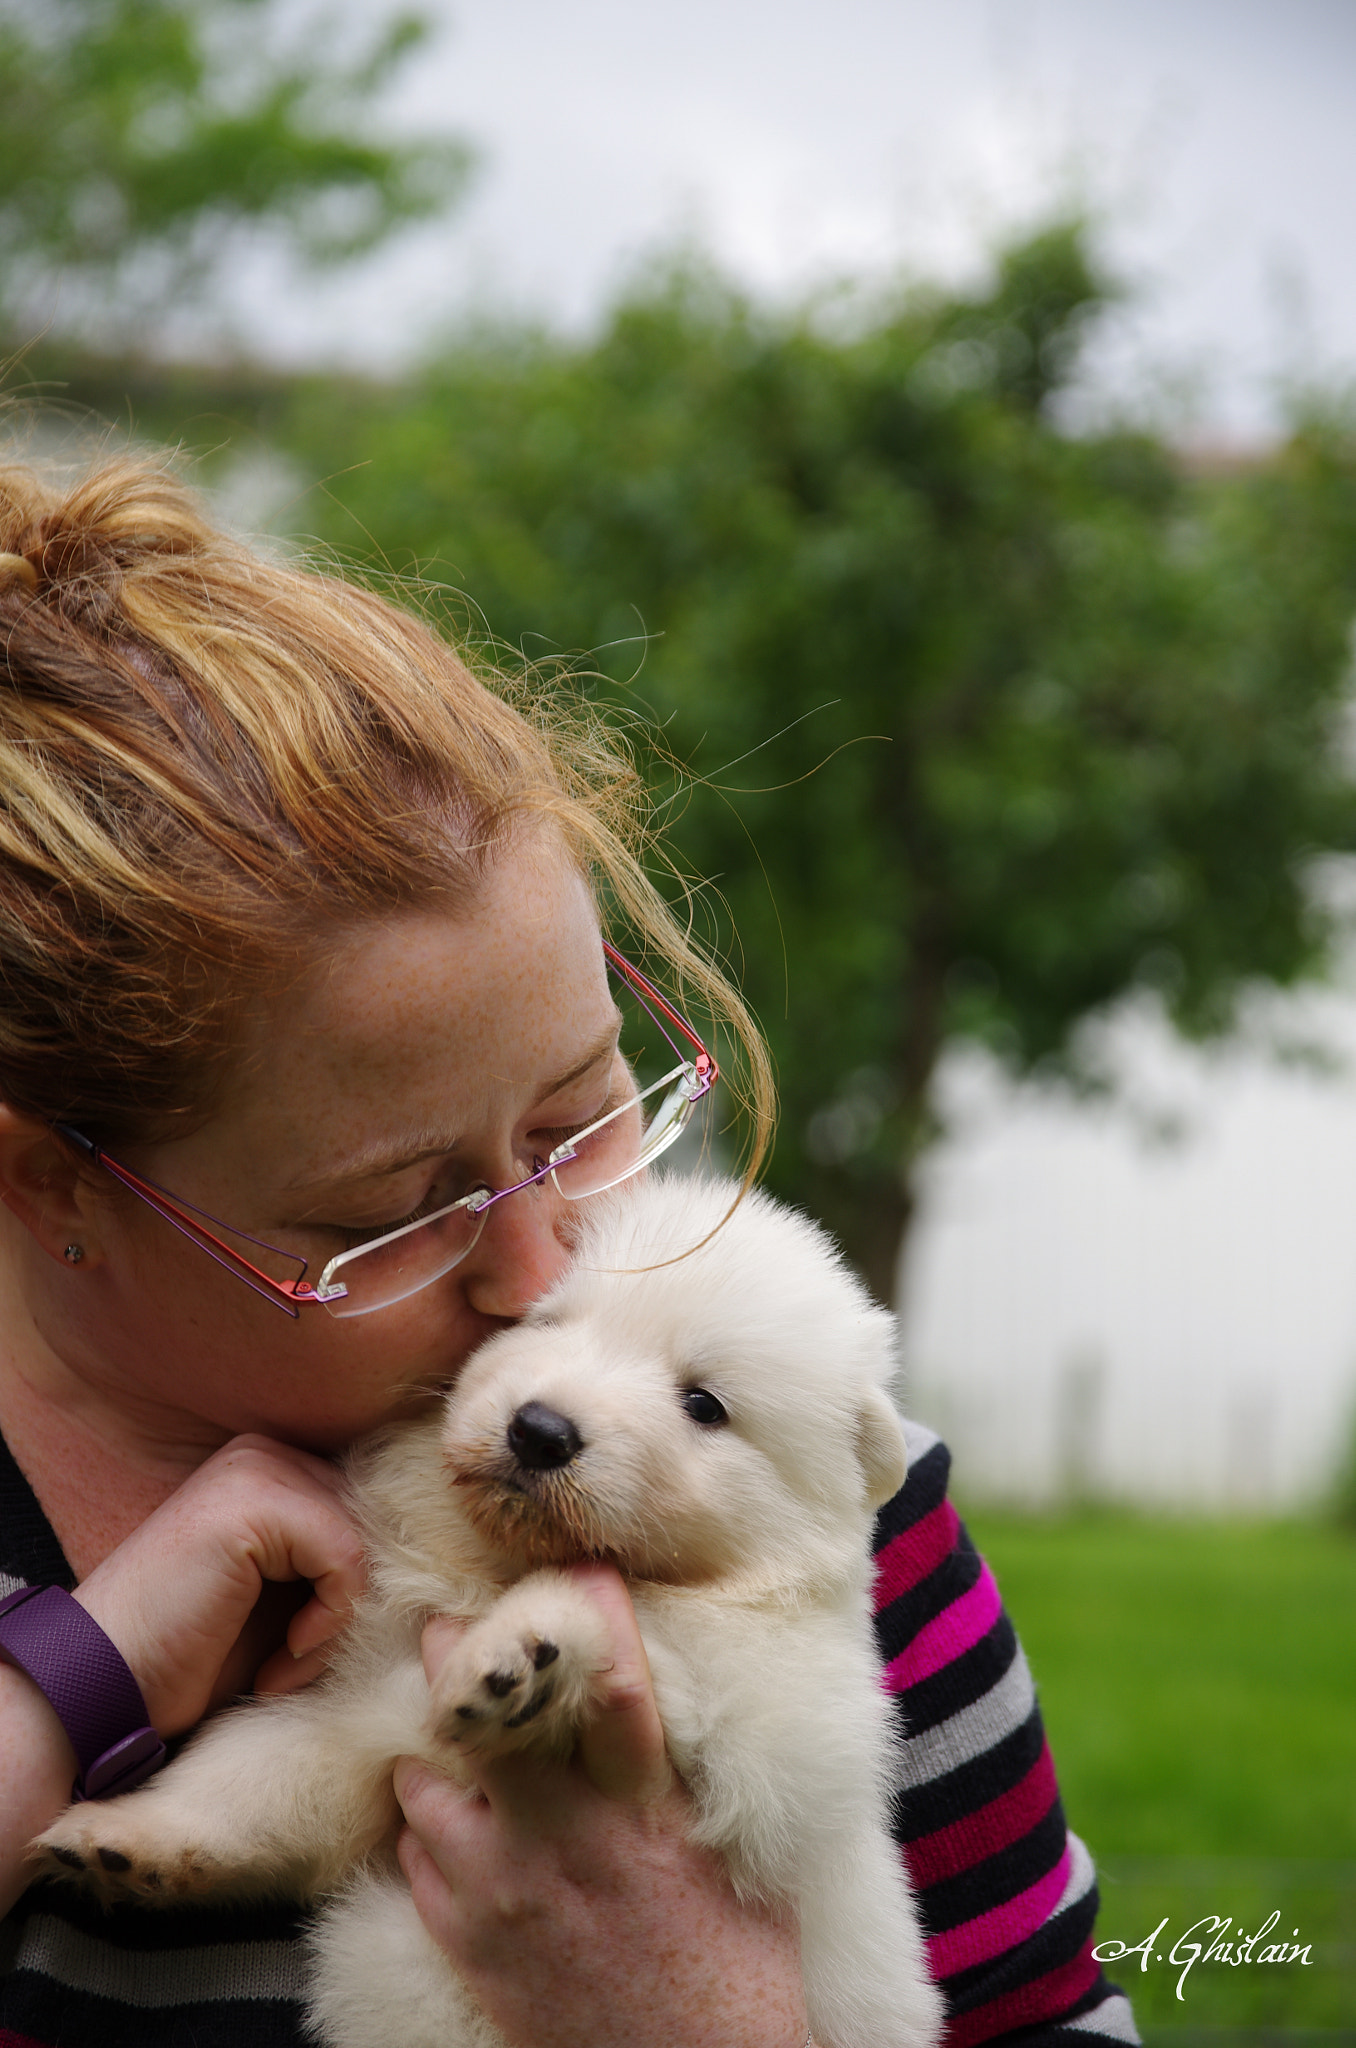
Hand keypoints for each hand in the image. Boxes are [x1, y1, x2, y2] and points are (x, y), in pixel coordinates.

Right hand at [72, 1433, 365, 1735]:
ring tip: (285, 1667)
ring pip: (363, 1542)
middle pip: (371, 1523)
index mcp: (269, 1465)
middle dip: (347, 1604)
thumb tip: (413, 1558)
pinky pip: (346, 1559)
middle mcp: (263, 1452)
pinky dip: (328, 1623)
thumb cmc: (191, 1654)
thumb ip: (330, 1557)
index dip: (353, 1586)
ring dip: (337, 1623)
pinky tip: (281, 1662)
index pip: (367, 1509)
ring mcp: (256, 1469)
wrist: (105, 1685)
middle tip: (296, 1662)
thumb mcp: (280, 1596)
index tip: (309, 1645)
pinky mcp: (254, 1503)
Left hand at [394, 1566, 807, 2047]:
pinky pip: (416, 1863)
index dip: (591, 1610)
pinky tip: (446, 1824)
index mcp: (646, 1806)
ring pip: (426, 1787)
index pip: (611, 1681)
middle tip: (444, 1626)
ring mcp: (507, 1893)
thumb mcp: (734, 1854)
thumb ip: (684, 1779)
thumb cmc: (741, 1972)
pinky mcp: (474, 1947)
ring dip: (433, 1758)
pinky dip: (426, 1835)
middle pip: (480, 1717)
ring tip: (443, 1739)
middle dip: (452, 1657)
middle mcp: (566, 1837)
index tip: (577, 1565)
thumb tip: (659, 1703)